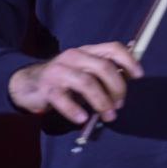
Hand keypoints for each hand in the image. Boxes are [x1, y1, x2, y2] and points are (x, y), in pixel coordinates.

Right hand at [8, 42, 143, 125]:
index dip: (129, 60)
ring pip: (87, 83)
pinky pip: (64, 99)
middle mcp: (74, 56)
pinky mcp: (47, 87)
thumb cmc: (63, 79)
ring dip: (101, 102)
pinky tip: (82, 119)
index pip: (112, 48)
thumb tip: (132, 73)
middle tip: (119, 105)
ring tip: (108, 116)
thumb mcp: (84, 70)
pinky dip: (75, 110)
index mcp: (87, 51)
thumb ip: (104, 70)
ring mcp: (59, 71)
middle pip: (103, 67)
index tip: (139, 76)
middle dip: (117, 88)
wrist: (27, 84)